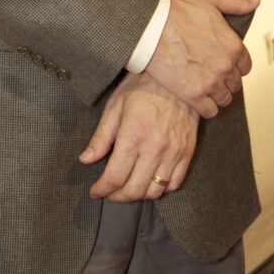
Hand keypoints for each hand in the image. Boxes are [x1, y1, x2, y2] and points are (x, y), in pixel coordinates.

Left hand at [78, 74, 197, 201]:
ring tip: (128, 187)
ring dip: (138, 195)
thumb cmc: (142, 87)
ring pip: (155, 191)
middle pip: (135, 189)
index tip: (95, 191)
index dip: (102, 189)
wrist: (176, 76)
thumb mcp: (115, 106)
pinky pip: (175, 183)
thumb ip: (101, 136)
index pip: (115, 176)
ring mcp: (174, 151)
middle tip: (109, 192)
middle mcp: (155, 146)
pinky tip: (150, 180)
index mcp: (134, 134)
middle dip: (117, 196)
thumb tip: (85, 159)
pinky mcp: (187, 152)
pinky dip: (160, 189)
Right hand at [144, 0, 259, 118]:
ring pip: (224, 99)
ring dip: (217, 94)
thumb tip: (256, 0)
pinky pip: (210, 111)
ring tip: (204, 86)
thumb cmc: (177, 11)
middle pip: (235, 84)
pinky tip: (197, 97)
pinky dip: (206, 107)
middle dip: (225, 80)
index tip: (222, 63)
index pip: (245, 66)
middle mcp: (226, 66)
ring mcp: (211, 82)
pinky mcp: (194, 95)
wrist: (151, 26)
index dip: (234, 65)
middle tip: (210, 74)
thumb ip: (236, 3)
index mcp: (233, 45)